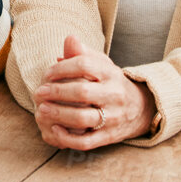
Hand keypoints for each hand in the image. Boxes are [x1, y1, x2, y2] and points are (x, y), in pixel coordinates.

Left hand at [32, 34, 153, 149]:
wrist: (142, 109)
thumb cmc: (111, 83)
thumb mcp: (102, 64)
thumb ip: (84, 53)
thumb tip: (69, 39)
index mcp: (111, 73)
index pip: (84, 65)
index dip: (62, 68)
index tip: (47, 74)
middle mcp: (114, 95)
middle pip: (82, 92)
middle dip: (56, 92)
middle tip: (39, 92)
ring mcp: (112, 118)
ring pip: (83, 118)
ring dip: (59, 114)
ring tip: (41, 109)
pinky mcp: (108, 137)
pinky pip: (87, 142)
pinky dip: (68, 138)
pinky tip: (54, 130)